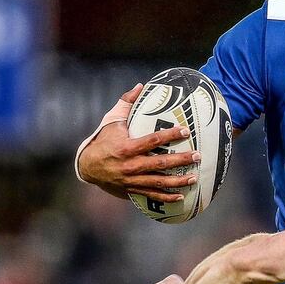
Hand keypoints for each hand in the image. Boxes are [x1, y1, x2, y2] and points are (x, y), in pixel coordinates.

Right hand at [76, 84, 200, 201]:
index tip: (186, 130)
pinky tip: (181, 197)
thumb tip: (140, 86)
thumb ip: (126, 103)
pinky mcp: (132, 189)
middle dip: (181, 159)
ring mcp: (132, 179)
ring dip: (178, 181)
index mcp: (127, 147)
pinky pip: (152, 194)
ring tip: (195, 177)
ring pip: (159, 181)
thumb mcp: (112, 121)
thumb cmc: (103, 140)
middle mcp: (131, 164)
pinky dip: (166, 197)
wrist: (87, 166)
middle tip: (197, 155)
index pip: (153, 140)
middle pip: (160, 162)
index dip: (170, 135)